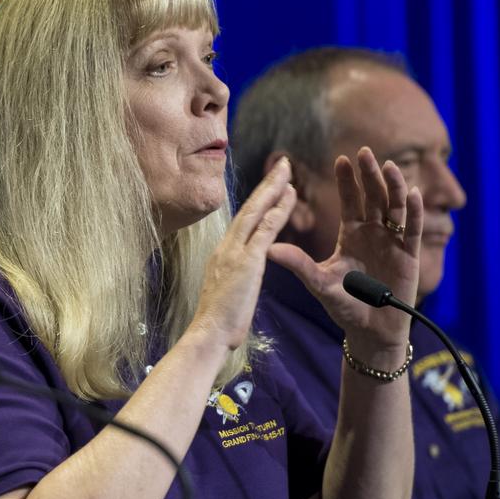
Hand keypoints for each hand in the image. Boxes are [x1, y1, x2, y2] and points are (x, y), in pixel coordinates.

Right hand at [190, 157, 296, 348]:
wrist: (208, 333)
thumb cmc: (217, 322)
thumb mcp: (224, 292)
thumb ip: (232, 277)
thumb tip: (238, 274)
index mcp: (222, 254)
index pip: (243, 221)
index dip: (258, 201)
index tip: (271, 186)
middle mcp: (226, 246)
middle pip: (249, 208)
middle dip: (267, 185)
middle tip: (283, 165)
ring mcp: (235, 251)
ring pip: (257, 212)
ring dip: (274, 189)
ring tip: (289, 171)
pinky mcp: (247, 260)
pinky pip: (266, 229)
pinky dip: (279, 210)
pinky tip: (291, 196)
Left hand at [268, 147, 422, 354]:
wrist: (369, 331)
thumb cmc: (344, 306)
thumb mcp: (318, 283)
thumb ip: (298, 264)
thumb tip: (269, 249)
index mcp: (351, 234)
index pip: (350, 201)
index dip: (348, 180)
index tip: (342, 158)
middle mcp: (373, 233)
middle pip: (373, 197)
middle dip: (369, 175)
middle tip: (365, 152)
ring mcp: (393, 242)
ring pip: (394, 208)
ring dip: (393, 187)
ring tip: (389, 166)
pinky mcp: (410, 256)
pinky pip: (413, 230)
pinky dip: (413, 212)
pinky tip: (412, 194)